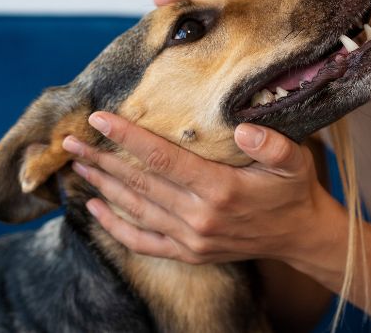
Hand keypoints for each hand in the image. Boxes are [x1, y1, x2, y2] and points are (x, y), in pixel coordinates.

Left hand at [62, 112, 338, 265]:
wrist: (300, 235)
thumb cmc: (294, 190)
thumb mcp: (294, 161)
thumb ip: (271, 144)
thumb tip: (242, 129)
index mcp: (220, 189)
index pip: (163, 159)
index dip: (128, 137)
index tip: (99, 118)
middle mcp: (199, 216)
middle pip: (139, 183)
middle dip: (102, 159)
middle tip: (70, 140)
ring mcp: (191, 238)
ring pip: (135, 209)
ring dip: (102, 187)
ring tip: (77, 166)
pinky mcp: (188, 252)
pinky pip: (142, 241)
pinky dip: (115, 226)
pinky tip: (95, 209)